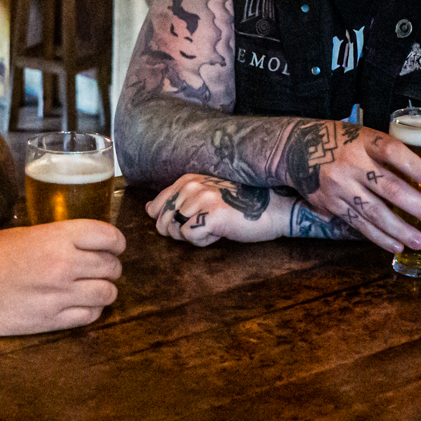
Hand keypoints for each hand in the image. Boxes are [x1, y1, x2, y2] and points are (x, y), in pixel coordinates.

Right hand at [0, 221, 125, 335]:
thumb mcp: (22, 234)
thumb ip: (54, 239)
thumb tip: (79, 245)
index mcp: (56, 236)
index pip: (107, 236)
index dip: (116, 242)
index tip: (115, 246)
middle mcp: (63, 265)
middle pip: (111, 266)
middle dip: (111, 266)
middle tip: (104, 267)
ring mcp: (58, 296)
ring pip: (106, 294)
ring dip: (105, 289)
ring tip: (95, 288)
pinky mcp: (49, 322)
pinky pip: (88, 316)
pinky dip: (92, 310)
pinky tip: (81, 305)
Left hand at [145, 175, 281, 246]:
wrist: (273, 209)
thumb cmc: (239, 207)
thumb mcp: (204, 197)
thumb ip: (176, 201)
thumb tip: (147, 209)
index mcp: (186, 179)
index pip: (156, 207)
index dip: (170, 223)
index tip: (194, 219)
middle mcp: (190, 185)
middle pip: (162, 222)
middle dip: (180, 232)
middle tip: (206, 225)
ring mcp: (200, 198)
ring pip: (176, 232)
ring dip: (195, 236)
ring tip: (215, 226)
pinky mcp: (210, 215)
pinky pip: (190, 238)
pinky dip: (204, 241)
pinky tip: (221, 231)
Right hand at [285, 120, 420, 254]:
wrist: (295, 147)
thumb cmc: (339, 140)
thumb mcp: (360, 135)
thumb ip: (385, 152)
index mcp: (362, 141)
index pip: (390, 150)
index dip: (412, 164)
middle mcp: (351, 163)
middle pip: (387, 187)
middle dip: (416, 206)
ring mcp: (338, 186)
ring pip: (373, 212)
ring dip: (399, 229)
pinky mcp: (329, 203)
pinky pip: (358, 224)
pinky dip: (379, 236)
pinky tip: (396, 246)